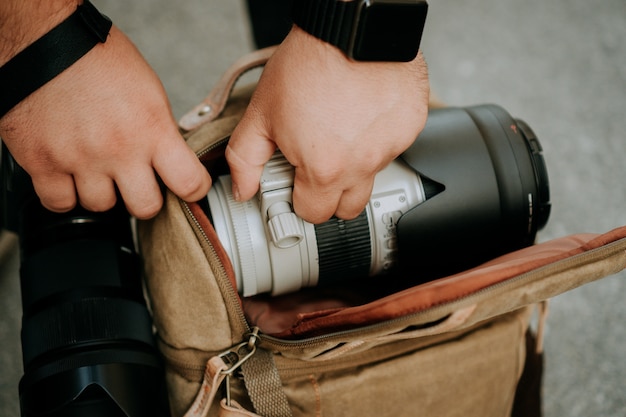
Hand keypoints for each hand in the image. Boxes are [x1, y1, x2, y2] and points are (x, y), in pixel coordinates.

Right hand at [0, 26, 210, 218]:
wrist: (46, 41)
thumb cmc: (99, 59)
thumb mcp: (150, 92)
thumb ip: (160, 133)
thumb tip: (171, 163)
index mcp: (152, 129)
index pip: (189, 184)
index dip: (193, 190)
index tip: (188, 188)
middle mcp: (118, 149)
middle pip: (145, 207)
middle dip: (144, 197)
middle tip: (138, 182)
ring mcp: (79, 159)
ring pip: (102, 207)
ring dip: (103, 193)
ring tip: (98, 168)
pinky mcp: (42, 162)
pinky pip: (60, 203)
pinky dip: (65, 195)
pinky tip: (70, 175)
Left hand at [226, 26, 428, 223]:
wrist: (351, 26)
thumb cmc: (309, 63)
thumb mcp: (262, 112)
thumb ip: (246, 159)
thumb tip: (243, 189)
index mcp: (325, 169)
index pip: (314, 213)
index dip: (301, 200)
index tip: (297, 184)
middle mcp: (363, 165)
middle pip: (349, 208)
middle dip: (331, 194)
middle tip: (319, 163)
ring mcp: (392, 146)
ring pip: (372, 175)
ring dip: (356, 164)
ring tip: (340, 127)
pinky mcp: (412, 126)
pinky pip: (393, 146)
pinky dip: (378, 137)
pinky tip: (363, 113)